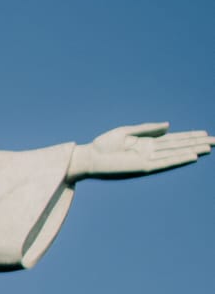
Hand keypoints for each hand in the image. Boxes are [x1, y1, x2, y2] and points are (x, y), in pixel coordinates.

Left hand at [68, 123, 212, 181]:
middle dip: (196, 143)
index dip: (189, 136)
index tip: (204, 133)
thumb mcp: (126, 132)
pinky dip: (178, 159)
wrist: (90, 158)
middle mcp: (151, 152)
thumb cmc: (104, 145)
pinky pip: (165, 163)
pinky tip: (191, 156)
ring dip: (192, 150)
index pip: (173, 139)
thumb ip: (148, 128)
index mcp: (147, 143)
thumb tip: (169, 125)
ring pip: (175, 154)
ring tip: (208, 147)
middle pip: (178, 146)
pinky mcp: (143, 167)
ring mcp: (149, 160)